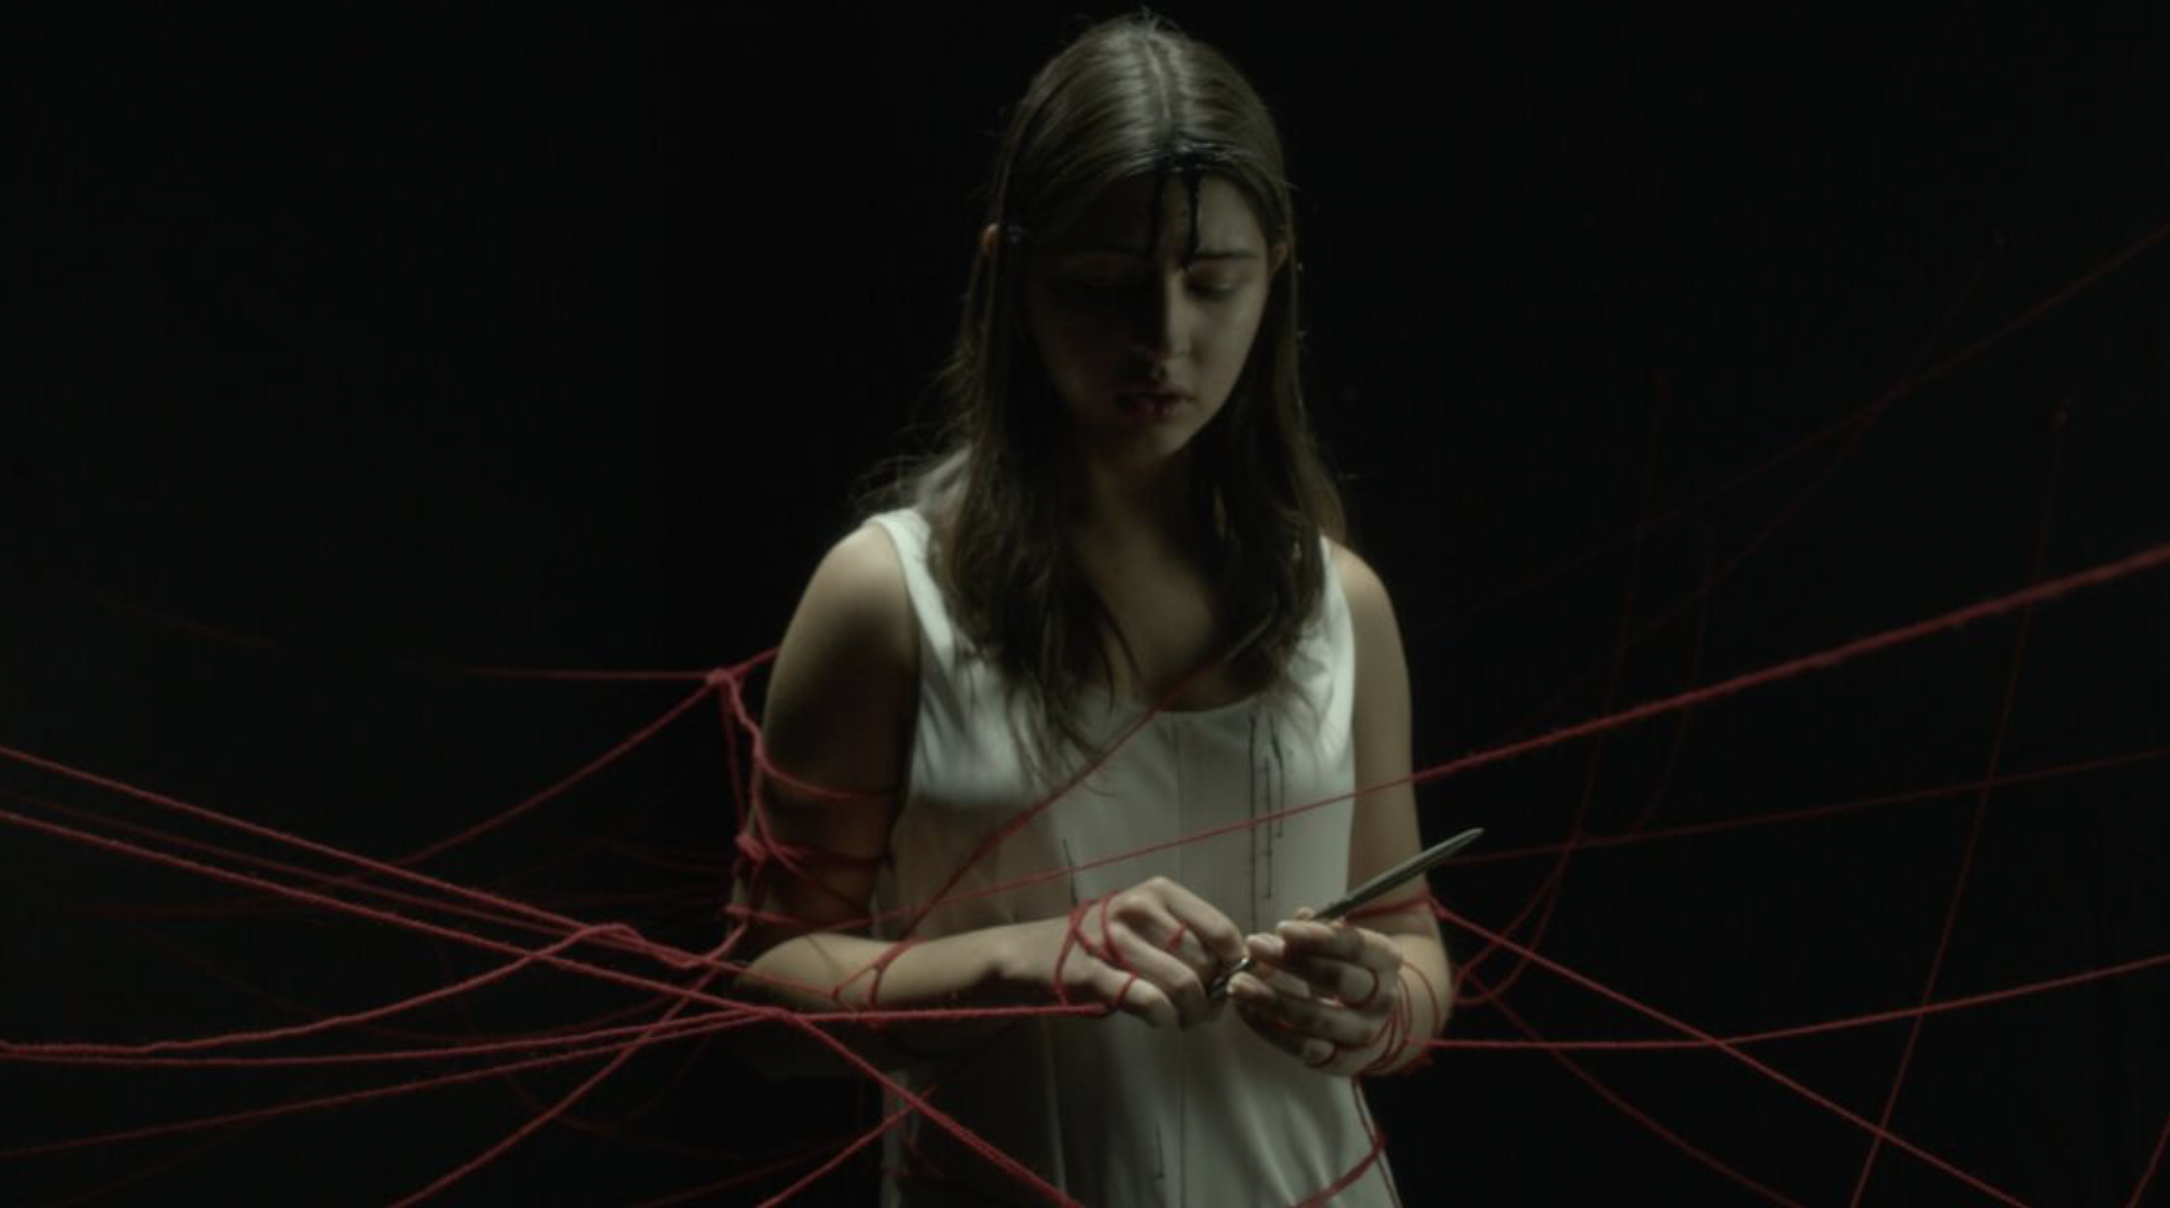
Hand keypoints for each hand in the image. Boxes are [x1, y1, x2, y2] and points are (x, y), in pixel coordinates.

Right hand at [998, 876, 1246, 1029]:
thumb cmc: (1106, 940)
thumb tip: (1239, 969)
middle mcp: (1139, 909)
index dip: (1235, 965)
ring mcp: (1115, 940)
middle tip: (1205, 1011)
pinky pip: (1150, 1001)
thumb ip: (1189, 937)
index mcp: (1159, 892)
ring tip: (1186, 1019)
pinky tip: (1164, 1020)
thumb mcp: (1148, 921)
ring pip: (1182, 984)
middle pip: (1203, 962)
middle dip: (1213, 996)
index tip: (1231, 983)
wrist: (1039, 953)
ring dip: (1192, 1013)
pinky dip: (1166, 1018)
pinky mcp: (1096, 974)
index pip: (1220, 930)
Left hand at [1228, 906, 1406, 1073]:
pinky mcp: (1339, 1061)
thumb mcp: (1344, 944)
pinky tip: (1246, 1011)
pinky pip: (1302, 1048)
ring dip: (1272, 1000)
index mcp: (1385, 960)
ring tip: (1238, 984)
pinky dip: (1270, 1030)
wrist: (1374, 1019)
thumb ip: (1322, 930)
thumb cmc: (1350, 969)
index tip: (1281, 928)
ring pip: (1315, 1019)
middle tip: (1254, 948)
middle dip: (1291, 963)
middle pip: (1337, 980)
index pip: (1356, 947)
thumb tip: (1300, 916)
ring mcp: (1362, 1034)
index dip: (1318, 938)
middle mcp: (1381, 999)